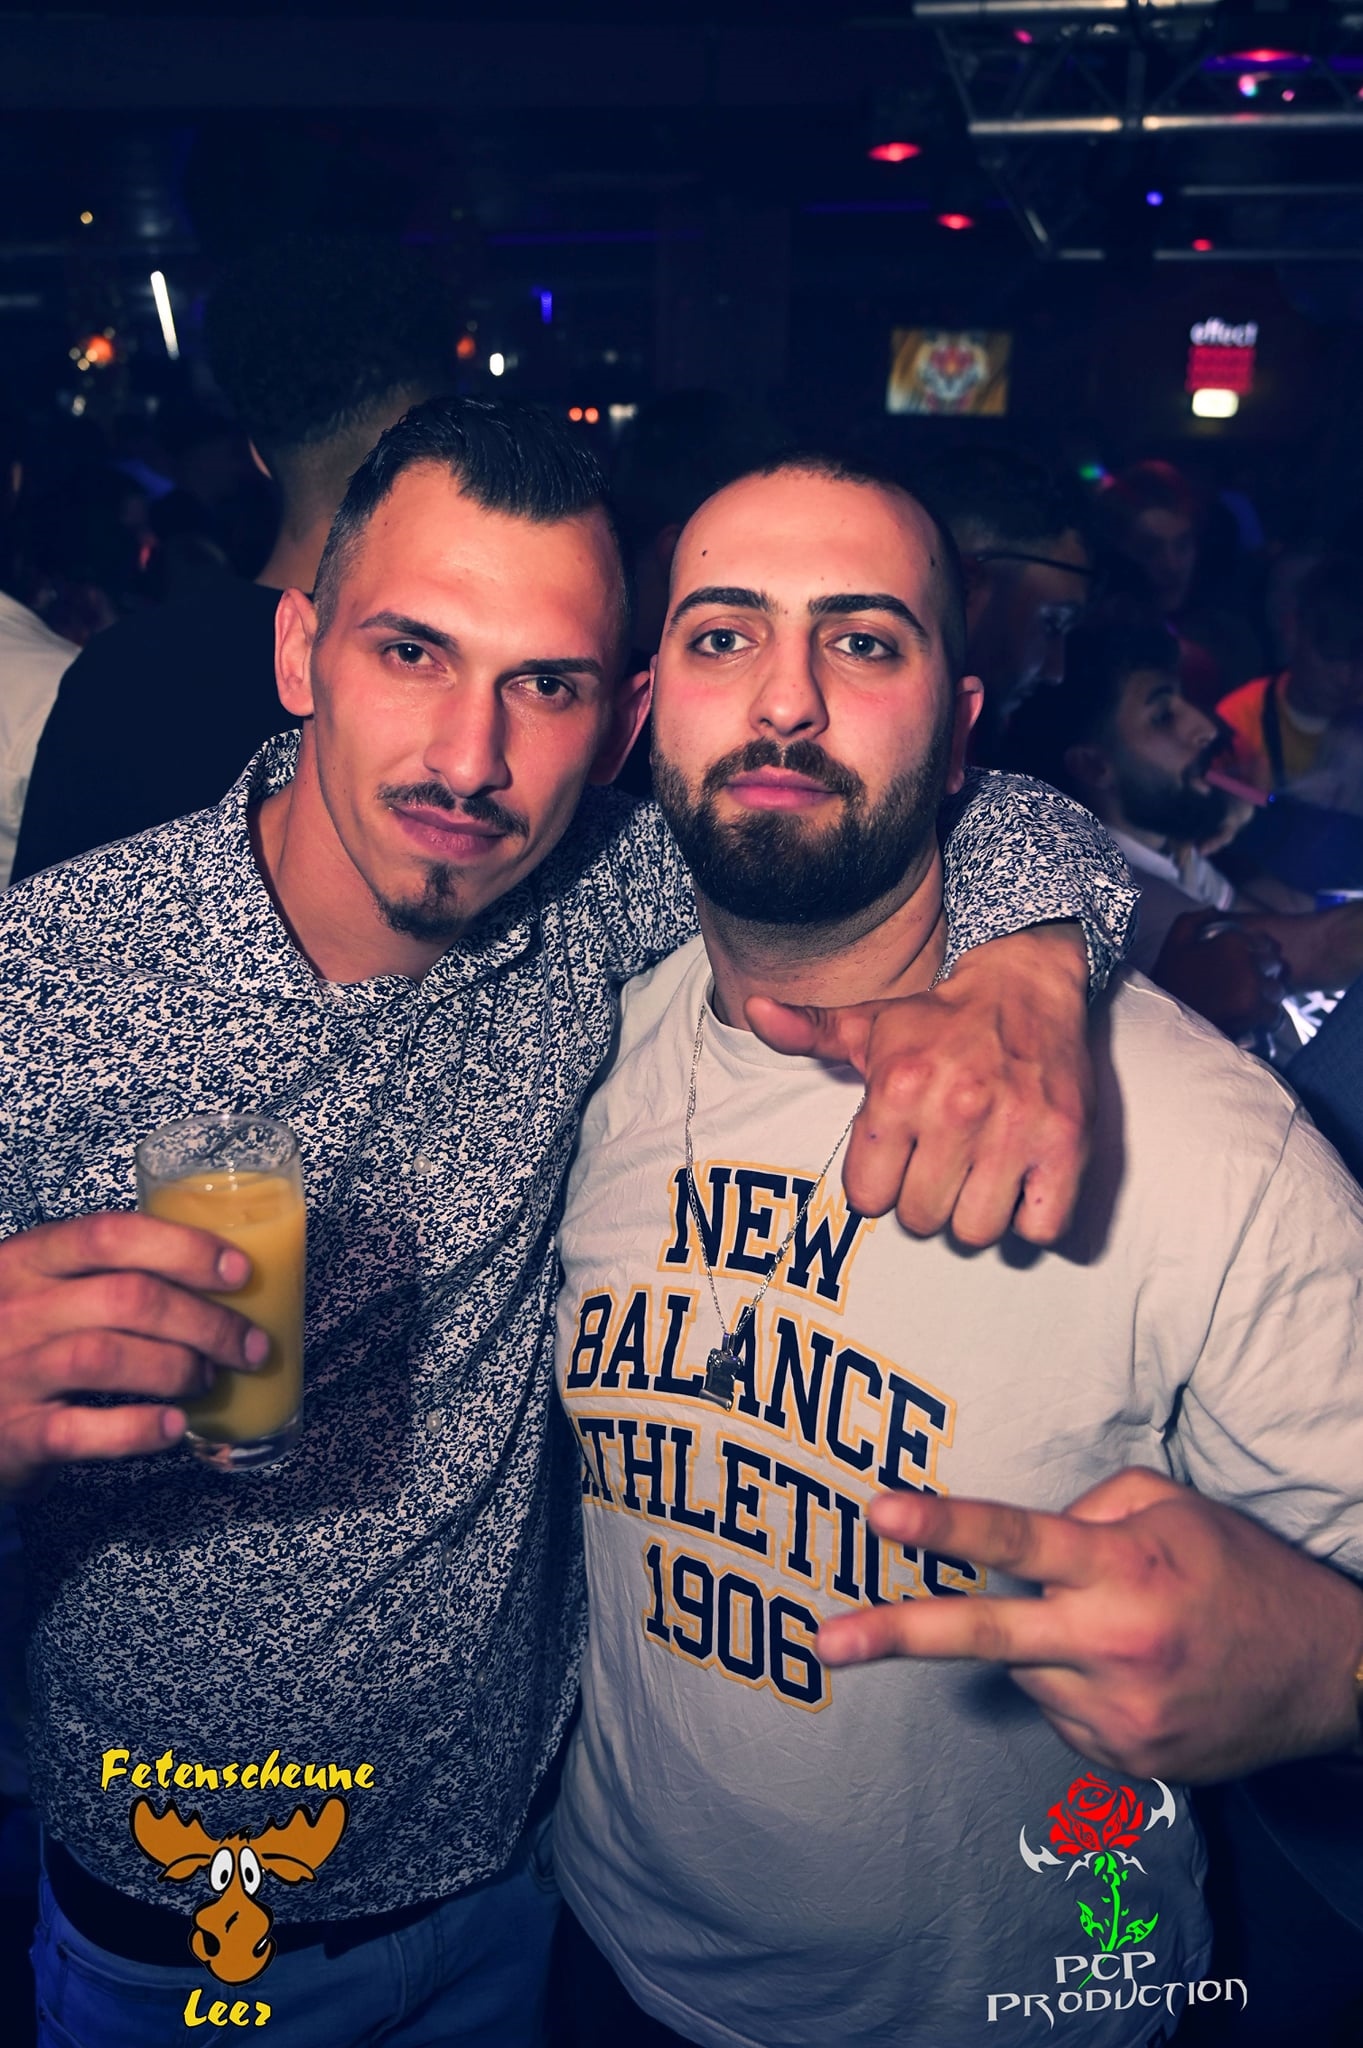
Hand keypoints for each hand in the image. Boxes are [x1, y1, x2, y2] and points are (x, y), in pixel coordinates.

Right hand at [0, 1213, 268, 1493]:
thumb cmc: (15, 1342)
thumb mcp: (41, 1289)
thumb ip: (103, 1273)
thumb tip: (218, 1270)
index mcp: (25, 1259)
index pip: (109, 1233)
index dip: (183, 1248)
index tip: (239, 1271)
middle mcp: (14, 1310)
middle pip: (126, 1298)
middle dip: (206, 1321)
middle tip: (249, 1345)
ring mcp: (9, 1373)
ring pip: (106, 1356)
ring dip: (177, 1368)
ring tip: (207, 1381)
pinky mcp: (12, 1435)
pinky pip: (80, 1430)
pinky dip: (138, 1429)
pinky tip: (174, 1428)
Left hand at [746, 923, 1091, 1247]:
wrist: (1026, 985)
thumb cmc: (941, 1019)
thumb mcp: (869, 1024)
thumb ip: (809, 1031)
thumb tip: (756, 1012)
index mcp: (898, 1086)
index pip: (868, 1198)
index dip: (881, 1185)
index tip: (899, 1159)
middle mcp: (955, 1108)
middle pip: (921, 1220)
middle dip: (927, 1200)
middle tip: (942, 1164)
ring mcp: (1015, 1129)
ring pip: (976, 1233)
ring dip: (976, 1214)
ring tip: (979, 1174)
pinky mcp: (1067, 1145)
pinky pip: (1040, 1229)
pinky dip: (1029, 1219)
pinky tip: (1019, 1184)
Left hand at [817, 1470, 1362, 1782]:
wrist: (1327, 1677)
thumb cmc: (1242, 1572)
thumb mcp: (1174, 1506)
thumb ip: (1091, 1505)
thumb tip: (1024, 1538)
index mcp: (1124, 1567)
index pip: (1018, 1540)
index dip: (945, 1527)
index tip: (879, 1515)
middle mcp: (1115, 1643)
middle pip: (985, 1635)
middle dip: (896, 1635)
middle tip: (824, 1642)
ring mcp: (1119, 1713)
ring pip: (1025, 1671)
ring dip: (1042, 1645)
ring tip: (1116, 1630)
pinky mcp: (1126, 1761)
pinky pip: (1060, 1712)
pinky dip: (1074, 1685)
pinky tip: (1131, 1672)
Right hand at [1152, 910, 1285, 1037]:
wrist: (1163, 1021)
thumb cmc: (1168, 980)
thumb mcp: (1174, 944)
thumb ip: (1192, 919)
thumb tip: (1213, 910)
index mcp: (1232, 943)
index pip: (1264, 941)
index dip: (1257, 950)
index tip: (1247, 961)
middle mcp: (1247, 964)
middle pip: (1274, 964)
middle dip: (1265, 971)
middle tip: (1250, 980)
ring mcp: (1252, 989)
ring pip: (1276, 988)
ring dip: (1267, 993)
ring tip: (1251, 999)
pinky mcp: (1253, 1014)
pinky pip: (1273, 1012)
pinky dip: (1265, 1015)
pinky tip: (1251, 1015)